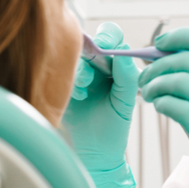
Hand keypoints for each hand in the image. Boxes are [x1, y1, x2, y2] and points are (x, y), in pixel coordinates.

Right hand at [63, 22, 139, 187]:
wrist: (95, 152)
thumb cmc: (114, 126)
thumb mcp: (125, 102)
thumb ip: (127, 77)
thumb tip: (123, 51)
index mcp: (115, 64)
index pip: (112, 36)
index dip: (109, 35)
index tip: (107, 46)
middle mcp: (96, 65)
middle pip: (90, 39)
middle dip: (93, 46)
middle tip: (96, 55)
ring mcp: (77, 73)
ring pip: (75, 57)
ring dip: (82, 68)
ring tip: (86, 86)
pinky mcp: (62, 85)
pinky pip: (61, 73)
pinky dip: (71, 81)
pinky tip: (79, 96)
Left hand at [138, 28, 188, 187]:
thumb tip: (174, 66)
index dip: (178, 36)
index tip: (160, 42)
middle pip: (182, 58)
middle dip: (156, 65)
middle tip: (146, 77)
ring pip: (172, 80)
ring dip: (154, 85)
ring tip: (151, 95)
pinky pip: (171, 104)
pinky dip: (161, 104)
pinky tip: (162, 108)